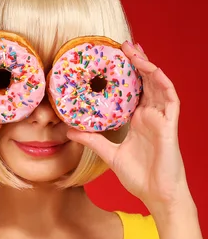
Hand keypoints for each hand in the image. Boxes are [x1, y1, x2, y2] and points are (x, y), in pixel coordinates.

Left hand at [66, 41, 191, 213]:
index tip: (112, 59)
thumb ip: (92, 140)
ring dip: (147, 66)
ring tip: (134, 50)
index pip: (133, 90)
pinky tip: (152, 70)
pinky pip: (170, 98)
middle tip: (123, 44)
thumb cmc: (138, 175)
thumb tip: (69, 131)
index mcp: (138, 120)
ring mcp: (161, 119)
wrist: (156, 194)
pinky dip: (162, 82)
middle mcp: (151, 115)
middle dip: (136, 62)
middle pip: (145, 82)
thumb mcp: (109, 154)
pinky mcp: (169, 125)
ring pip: (158, 84)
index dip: (125, 74)